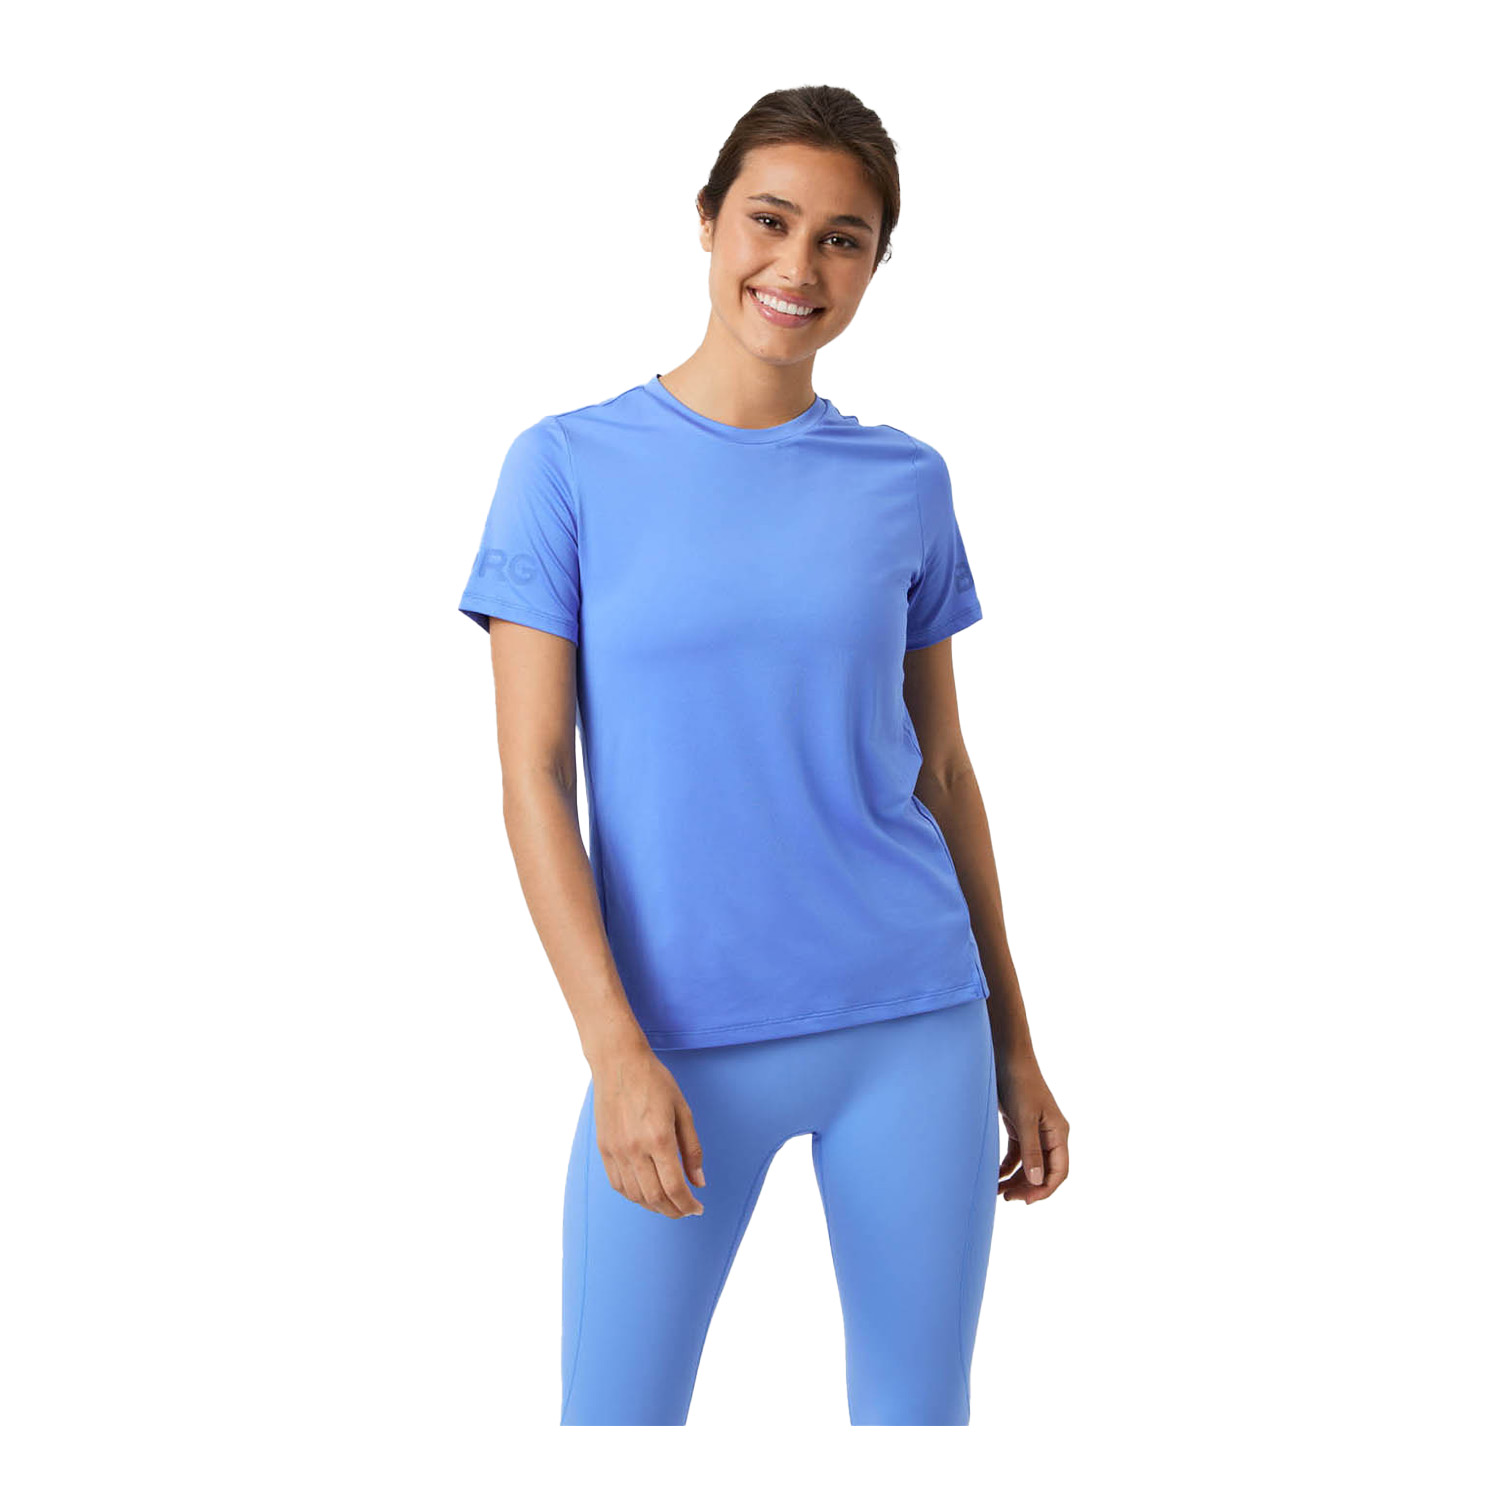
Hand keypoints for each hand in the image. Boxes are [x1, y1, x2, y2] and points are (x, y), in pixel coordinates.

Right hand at [590, 1043, 705, 1217]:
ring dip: (654, 1206)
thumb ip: (692, 1149)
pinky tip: (646, 1194)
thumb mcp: (683, 1110)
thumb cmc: (655, 1081)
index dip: (688, 1205)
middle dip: (674, 1210)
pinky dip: (634, 1196)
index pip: (675, 1188)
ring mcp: (616, 1151)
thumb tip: (699, 1182)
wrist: (619, 1062)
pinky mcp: (604, 1149)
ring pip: (636, 1196)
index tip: (698, 1209)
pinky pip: (618, 1185)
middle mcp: (635, 1149)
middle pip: (655, 1197)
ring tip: (669, 1204)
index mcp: (659, 1138)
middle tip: (686, 1210)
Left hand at [995, 1054, 1068, 1203]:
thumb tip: (1037, 1182)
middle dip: (1028, 1187)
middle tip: (1008, 1199)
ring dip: (1016, 1180)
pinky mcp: (1020, 1127)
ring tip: (998, 1192)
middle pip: (1044, 1171)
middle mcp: (1050, 1135)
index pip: (1059, 1171)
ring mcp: (1035, 1132)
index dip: (1045, 1189)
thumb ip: (1031, 1151)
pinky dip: (1007, 1167)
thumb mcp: (1025, 1119)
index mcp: (1058, 1134)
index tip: (1026, 1201)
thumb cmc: (1020, 1084)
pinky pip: (1017, 1155)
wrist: (1006, 1058)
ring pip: (1029, 1165)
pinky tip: (995, 1176)